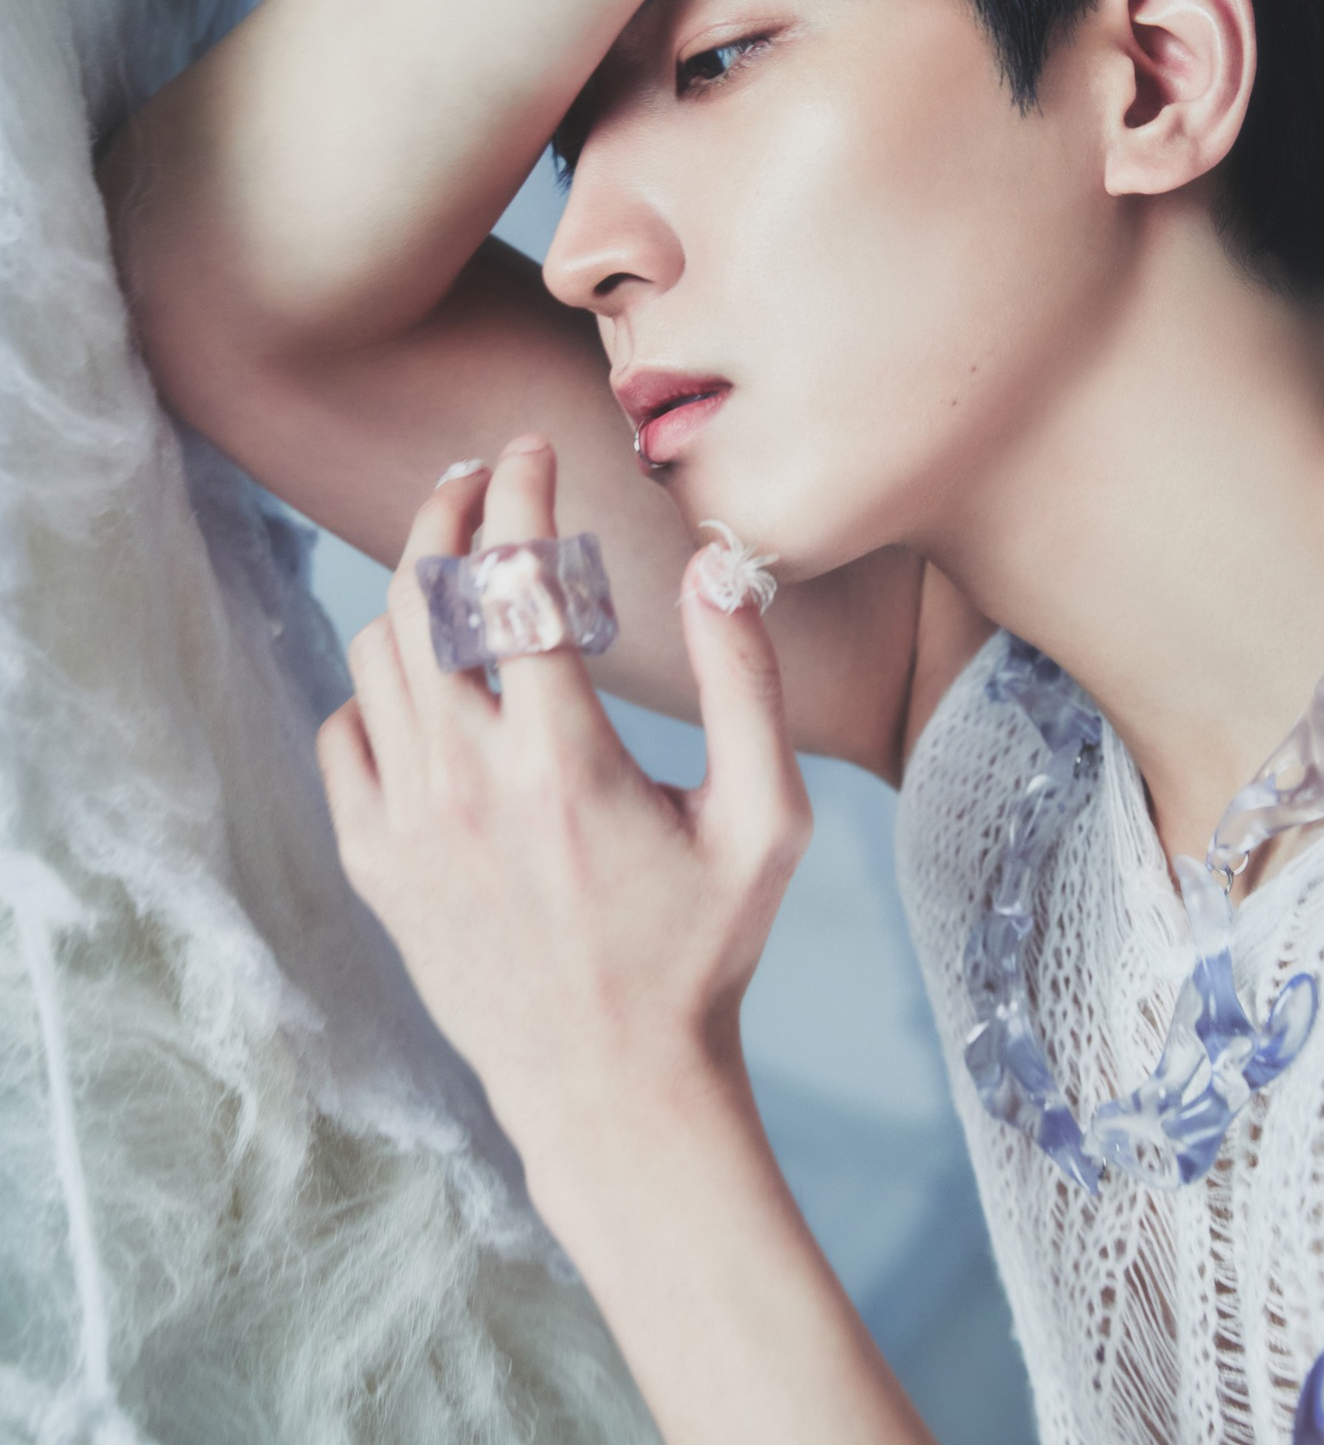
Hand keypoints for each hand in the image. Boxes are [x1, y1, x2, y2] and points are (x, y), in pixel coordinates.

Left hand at [314, 436, 812, 1203]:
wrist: (612, 1089)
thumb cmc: (702, 952)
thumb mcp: (765, 822)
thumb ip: (747, 685)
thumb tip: (718, 566)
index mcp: (562, 761)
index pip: (515, 578)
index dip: (522, 491)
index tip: (532, 449)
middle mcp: (465, 783)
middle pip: (419, 595)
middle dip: (446, 511)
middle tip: (479, 476)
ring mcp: (405, 828)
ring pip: (375, 656)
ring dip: (416, 594)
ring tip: (463, 569)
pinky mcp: (374, 866)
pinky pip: (342, 733)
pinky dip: (377, 687)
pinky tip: (428, 684)